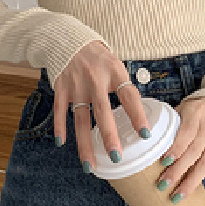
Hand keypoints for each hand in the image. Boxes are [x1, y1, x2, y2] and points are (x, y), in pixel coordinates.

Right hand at [52, 41, 150, 171]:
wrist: (70, 40)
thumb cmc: (99, 59)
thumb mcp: (116, 66)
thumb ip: (124, 88)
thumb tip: (138, 117)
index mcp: (114, 72)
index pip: (129, 96)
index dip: (137, 115)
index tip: (145, 135)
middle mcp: (95, 79)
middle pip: (103, 111)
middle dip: (109, 135)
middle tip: (116, 157)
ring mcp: (76, 85)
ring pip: (80, 118)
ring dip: (85, 143)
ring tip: (90, 165)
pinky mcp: (61, 87)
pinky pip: (59, 110)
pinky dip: (59, 127)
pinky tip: (61, 143)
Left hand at [155, 96, 204, 202]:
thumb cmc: (197, 108)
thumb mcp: (183, 107)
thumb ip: (170, 122)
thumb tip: (149, 140)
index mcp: (196, 114)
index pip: (186, 134)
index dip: (175, 149)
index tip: (163, 163)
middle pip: (193, 153)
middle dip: (178, 171)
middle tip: (163, 185)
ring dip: (193, 182)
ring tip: (179, 196)